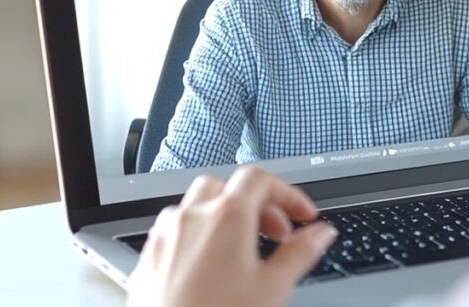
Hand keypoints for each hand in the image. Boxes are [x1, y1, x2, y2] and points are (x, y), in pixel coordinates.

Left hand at [127, 166, 337, 306]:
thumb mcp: (272, 288)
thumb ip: (300, 253)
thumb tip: (320, 233)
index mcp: (226, 216)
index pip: (260, 180)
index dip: (288, 194)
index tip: (303, 216)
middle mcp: (191, 216)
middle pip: (227, 187)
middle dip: (256, 204)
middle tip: (276, 233)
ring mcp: (165, 234)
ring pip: (196, 204)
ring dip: (223, 216)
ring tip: (241, 248)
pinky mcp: (148, 256)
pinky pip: (174, 228)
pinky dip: (197, 233)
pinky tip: (208, 264)